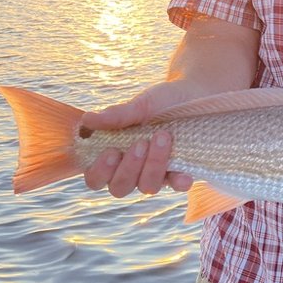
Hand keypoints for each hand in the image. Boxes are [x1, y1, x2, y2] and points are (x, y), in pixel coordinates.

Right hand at [81, 82, 193, 197]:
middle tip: (140, 142)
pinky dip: (179, 181)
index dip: (99, 172)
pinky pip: (177, 186)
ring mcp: (156, 173)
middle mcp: (133, 170)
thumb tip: (87, 120)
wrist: (195, 94)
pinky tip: (183, 174)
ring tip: (163, 136)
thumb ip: (116, 116)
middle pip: (120, 188)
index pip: (96, 179)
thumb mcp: (140, 105)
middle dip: (129, 168)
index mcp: (114, 156)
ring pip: (147, 187)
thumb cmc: (161, 101)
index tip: (111, 152)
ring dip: (153, 165)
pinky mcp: (180, 172)